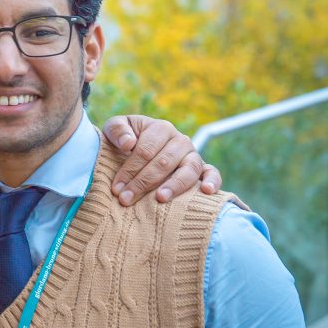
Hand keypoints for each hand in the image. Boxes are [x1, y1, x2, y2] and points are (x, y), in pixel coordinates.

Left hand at [102, 115, 221, 205]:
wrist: (138, 147)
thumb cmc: (125, 139)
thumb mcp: (115, 128)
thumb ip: (117, 130)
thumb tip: (128, 143)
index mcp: (160, 128)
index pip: (145, 151)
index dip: (130, 170)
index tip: (117, 189)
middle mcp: (180, 140)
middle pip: (164, 162)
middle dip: (143, 182)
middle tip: (126, 199)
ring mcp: (192, 155)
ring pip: (189, 169)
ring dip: (175, 185)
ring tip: (160, 198)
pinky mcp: (202, 169)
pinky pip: (212, 173)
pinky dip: (213, 181)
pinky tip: (206, 191)